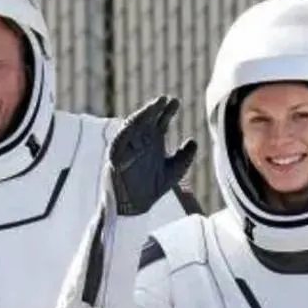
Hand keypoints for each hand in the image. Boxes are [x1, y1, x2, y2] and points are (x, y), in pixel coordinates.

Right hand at [108, 95, 197, 215]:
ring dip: (140, 117)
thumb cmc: (151, 189)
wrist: (134, 208)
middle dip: (154, 109)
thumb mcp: (173, 172)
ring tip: (151, 108)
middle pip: (146, 121)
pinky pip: (118, 144)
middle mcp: (140, 142)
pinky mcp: (115, 160)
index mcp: (153, 143)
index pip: (160, 122)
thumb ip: (184, 158)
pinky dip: (124, 134)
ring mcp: (127, 150)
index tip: (175, 101)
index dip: (167, 111)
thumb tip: (193, 141)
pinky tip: (133, 124)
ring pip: (131, 128)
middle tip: (165, 99)